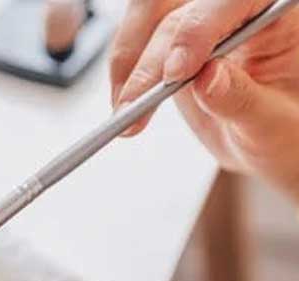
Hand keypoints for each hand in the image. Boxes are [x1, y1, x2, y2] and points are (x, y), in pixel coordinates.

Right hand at [110, 0, 298, 203]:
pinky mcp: (172, 38)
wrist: (262, 140)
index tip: (176, 74)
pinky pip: (137, 37)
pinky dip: (124, 71)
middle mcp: (233, 10)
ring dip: (128, 63)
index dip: (199, 30)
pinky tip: (124, 102)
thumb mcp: (271, 126)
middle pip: (180, 11)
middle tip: (135, 106)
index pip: (233, 1)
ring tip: (125, 112)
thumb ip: (242, 100)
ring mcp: (199, 21)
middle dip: (150, 59)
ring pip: (149, 15)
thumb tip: (206, 79)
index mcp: (274, 15)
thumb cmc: (281, 130)